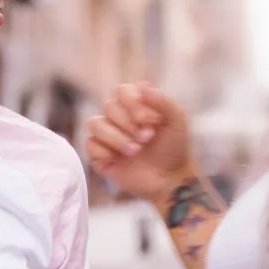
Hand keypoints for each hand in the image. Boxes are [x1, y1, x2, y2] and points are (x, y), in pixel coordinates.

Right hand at [86, 83, 194, 204]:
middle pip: (109, 107)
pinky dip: (105, 152)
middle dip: (129, 124)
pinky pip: (90, 145)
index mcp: (135, 104)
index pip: (122, 91)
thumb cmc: (174, 148)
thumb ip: (163, 101)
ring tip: (135, 151)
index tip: (153, 120)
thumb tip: (143, 88)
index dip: (133, 103)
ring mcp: (107, 136)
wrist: (170, 180)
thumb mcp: (178, 121)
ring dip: (117, 138)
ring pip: (95, 124)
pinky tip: (120, 160)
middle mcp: (118, 117)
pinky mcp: (99, 155)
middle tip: (147, 138)